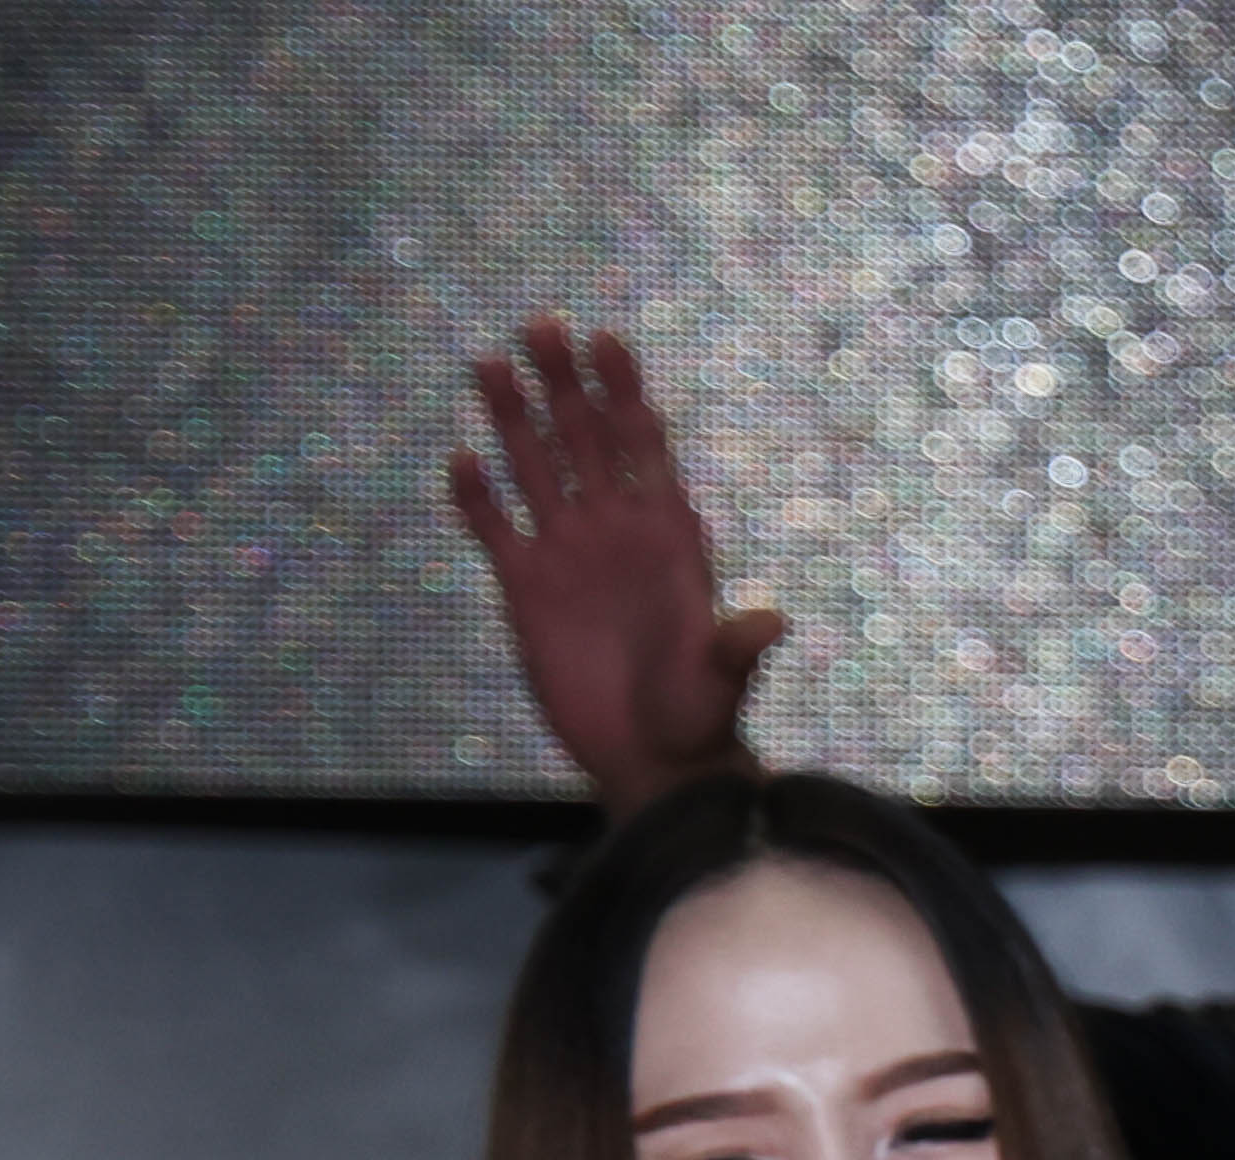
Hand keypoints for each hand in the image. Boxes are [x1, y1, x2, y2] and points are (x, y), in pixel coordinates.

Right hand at [445, 316, 784, 815]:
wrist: (655, 760)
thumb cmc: (698, 719)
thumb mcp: (721, 684)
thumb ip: (735, 648)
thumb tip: (772, 623)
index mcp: (668, 538)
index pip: (645, 448)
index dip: (626, 394)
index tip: (608, 341)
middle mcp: (615, 532)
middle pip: (586, 440)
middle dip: (564, 383)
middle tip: (540, 324)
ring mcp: (568, 555)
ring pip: (536, 469)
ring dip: (513, 418)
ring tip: (489, 362)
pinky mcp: (526, 589)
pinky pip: (496, 529)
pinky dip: (478, 498)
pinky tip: (462, 459)